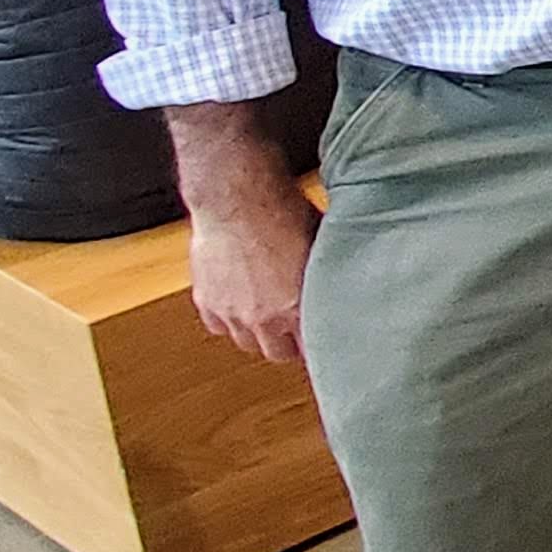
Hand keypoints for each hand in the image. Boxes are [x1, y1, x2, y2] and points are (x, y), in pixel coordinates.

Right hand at [186, 173, 314, 364]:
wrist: (235, 197)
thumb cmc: (282, 212)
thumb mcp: (321, 246)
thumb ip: (326, 276)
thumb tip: (344, 284)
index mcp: (296, 306)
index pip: (312, 349)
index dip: (320, 346)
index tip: (325, 341)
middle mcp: (262, 317)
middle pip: (278, 354)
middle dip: (289, 343)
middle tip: (296, 329)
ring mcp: (230, 312)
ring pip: (246, 342)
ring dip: (258, 333)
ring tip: (269, 315)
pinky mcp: (206, 300)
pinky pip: (218, 326)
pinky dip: (228, 320)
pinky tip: (240, 304)